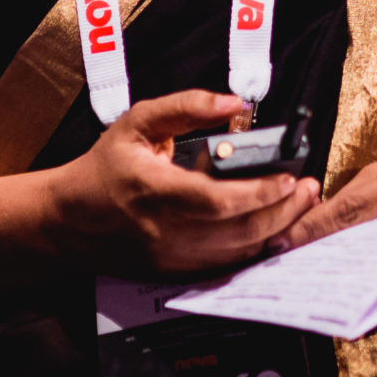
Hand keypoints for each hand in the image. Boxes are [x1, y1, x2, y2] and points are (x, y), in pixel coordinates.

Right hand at [47, 89, 320, 276]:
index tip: (290, 178)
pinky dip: (253, 250)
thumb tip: (233, 103)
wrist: (67, 221)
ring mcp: (171, 259)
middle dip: (283, 212)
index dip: (261, 193)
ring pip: (238, 254)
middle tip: (309, 190)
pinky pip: (225, 266)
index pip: (220, 201)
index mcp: (156, 191)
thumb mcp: (138, 123)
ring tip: (300, 206)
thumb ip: (186, 107)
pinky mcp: (173, 273)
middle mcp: (166, 231)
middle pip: (239, 232)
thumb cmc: (104, 168)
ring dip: (275, 232)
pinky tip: (272, 229)